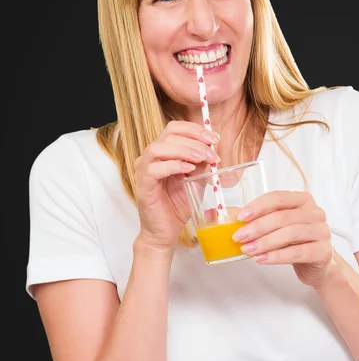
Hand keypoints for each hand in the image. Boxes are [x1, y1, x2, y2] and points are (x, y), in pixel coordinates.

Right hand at [134, 120, 219, 251]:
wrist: (166, 231)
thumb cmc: (177, 205)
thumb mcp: (197, 179)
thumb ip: (203, 163)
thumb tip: (214, 146)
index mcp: (163, 153)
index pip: (175, 129)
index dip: (195, 129)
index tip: (214, 138)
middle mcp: (150, 158)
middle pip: (168, 134)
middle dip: (194, 140)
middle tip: (212, 152)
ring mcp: (143, 171)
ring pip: (158, 148)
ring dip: (184, 150)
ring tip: (202, 159)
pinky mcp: (142, 185)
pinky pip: (153, 169)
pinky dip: (173, 166)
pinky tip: (189, 170)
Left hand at [232, 191, 335, 287]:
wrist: (317, 265)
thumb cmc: (295, 242)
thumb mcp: (278, 227)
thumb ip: (257, 220)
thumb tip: (224, 218)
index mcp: (303, 200)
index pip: (278, 198)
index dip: (258, 206)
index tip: (241, 217)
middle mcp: (315, 212)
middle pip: (283, 216)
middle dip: (258, 227)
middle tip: (239, 238)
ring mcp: (322, 231)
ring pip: (290, 233)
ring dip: (265, 242)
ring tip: (248, 250)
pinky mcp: (324, 251)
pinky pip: (298, 252)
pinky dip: (277, 256)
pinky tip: (262, 259)